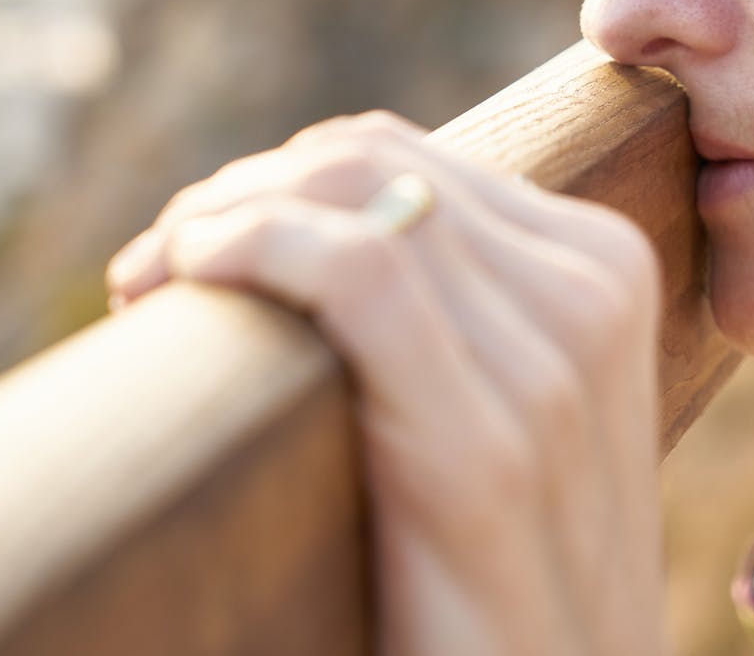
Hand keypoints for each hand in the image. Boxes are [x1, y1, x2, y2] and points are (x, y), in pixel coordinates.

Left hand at [103, 111, 668, 655]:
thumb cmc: (507, 591)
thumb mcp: (515, 425)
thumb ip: (464, 326)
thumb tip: (311, 239)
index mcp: (605, 275)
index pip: (408, 161)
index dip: (280, 183)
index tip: (195, 252)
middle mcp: (593, 292)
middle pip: (369, 160)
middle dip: (238, 192)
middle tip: (153, 274)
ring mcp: (553, 364)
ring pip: (353, 190)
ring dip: (218, 218)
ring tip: (148, 289)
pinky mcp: (485, 448)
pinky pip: (354, 268)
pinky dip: (246, 247)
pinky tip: (179, 286)